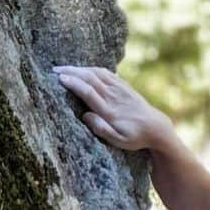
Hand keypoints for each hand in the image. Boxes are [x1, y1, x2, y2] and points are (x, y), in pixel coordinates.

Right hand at [52, 65, 168, 150]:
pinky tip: (82, 70)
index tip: (60, 79)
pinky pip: (105, 73)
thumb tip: (85, 116)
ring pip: (97, 73)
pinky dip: (91, 69)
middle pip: (90, 78)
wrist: (156, 127)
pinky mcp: (123, 86)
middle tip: (53, 71)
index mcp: (109, 110)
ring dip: (79, 69)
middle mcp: (113, 96)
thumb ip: (101, 129)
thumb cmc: (134, 137)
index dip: (73, 83)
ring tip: (63, 69)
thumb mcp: (119, 140)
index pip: (88, 92)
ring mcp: (119, 89)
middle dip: (71, 72)